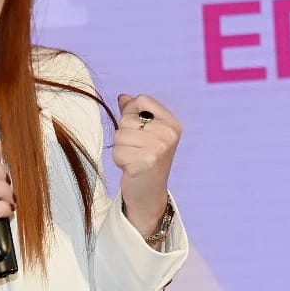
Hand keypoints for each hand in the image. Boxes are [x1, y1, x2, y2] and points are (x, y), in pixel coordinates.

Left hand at [113, 93, 180, 237]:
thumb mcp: (145, 134)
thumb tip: (122, 96)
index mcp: (172, 124)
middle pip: (127, 119)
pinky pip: (117, 151)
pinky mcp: (145, 162)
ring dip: (121, 148)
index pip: (141, 100)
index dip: (131, 112)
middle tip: (137, 150)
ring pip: (119, 135)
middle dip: (124, 135)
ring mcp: (158, 148)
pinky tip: (131, 168)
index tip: (137, 129)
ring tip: (134, 159)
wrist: (149, 194)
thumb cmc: (145, 160)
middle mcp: (168, 134)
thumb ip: (134, 113)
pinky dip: (119, 160)